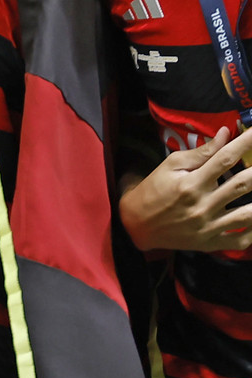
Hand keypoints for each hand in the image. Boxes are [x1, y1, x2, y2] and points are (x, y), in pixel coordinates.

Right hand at [119, 128, 251, 252]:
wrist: (137, 225)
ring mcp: (209, 226)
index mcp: (191, 183)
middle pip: (242, 184)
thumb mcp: (170, 166)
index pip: (224, 158)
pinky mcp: (211, 243)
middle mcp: (203, 205)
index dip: (245, 143)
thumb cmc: (153, 190)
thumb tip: (225, 134)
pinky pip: (241, 240)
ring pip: (248, 215)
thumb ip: (200, 152)